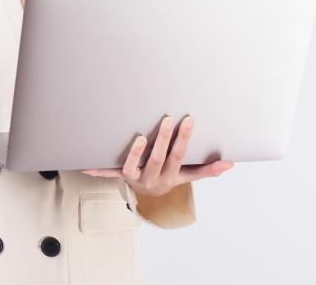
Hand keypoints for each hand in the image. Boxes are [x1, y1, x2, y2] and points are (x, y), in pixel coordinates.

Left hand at [81, 115, 233, 197]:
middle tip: (166, 119)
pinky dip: (97, 170)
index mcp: (170, 177)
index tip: (189, 120)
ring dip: (134, 153)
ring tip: (139, 137)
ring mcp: (134, 178)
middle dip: (163, 139)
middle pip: (157, 159)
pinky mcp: (120, 176)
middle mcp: (152, 179)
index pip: (179, 157)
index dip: (184, 139)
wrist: (150, 196)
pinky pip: (108, 173)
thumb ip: (208, 170)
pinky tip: (85, 164)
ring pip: (132, 167)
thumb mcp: (189, 175)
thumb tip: (230, 164)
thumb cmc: (170, 176)